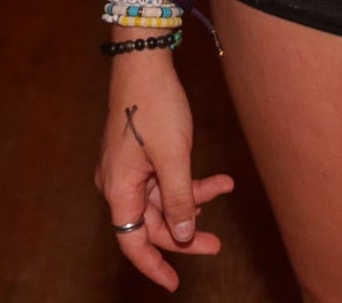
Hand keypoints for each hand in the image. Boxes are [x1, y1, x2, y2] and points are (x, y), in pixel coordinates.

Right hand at [95, 62, 234, 289]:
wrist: (144, 62)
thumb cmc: (155, 105)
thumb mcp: (174, 157)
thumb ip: (179, 200)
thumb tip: (182, 236)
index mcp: (119, 189)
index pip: (133, 242)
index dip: (153, 266)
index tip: (173, 283)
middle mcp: (118, 184)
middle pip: (152, 223)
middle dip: (184, 232)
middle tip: (215, 244)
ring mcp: (128, 169)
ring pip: (162, 200)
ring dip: (192, 199)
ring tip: (224, 188)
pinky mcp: (140, 155)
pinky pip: (163, 179)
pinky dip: (188, 180)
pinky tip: (218, 178)